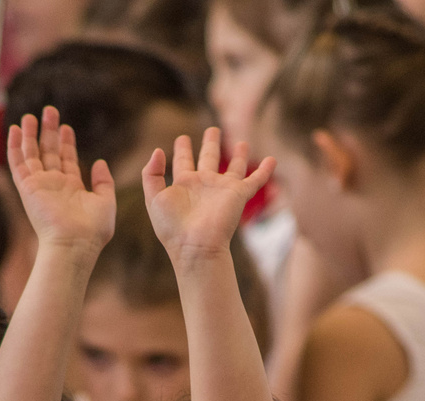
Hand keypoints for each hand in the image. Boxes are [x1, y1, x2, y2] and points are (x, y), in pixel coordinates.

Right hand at [6, 106, 114, 252]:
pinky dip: (15, 146)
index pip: (66, 160)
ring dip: (30, 135)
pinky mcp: (27, 187)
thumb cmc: (93, 229)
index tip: (66, 127)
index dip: (66, 142)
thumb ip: (103, 182)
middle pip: (49, 152)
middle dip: (49, 131)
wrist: (74, 243)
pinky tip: (15, 129)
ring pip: (32, 154)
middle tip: (50, 111)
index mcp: (72, 188)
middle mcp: (54, 185)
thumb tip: (99, 163)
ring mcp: (39, 186)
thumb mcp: (106, 201)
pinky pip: (18, 163)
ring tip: (31, 116)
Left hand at [142, 128, 273, 265]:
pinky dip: (264, 171)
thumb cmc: (172, 227)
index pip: (183, 161)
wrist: (194, 246)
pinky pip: (255, 180)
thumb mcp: (154, 198)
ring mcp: (222, 189)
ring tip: (242, 143)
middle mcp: (204, 185)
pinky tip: (273, 160)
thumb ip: (151, 174)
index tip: (182, 138)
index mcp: (184, 185)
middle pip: (208, 158)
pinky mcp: (238, 195)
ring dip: (239, 156)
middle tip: (212, 130)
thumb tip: (158, 150)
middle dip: (210, 144)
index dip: (182, 149)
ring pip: (234, 167)